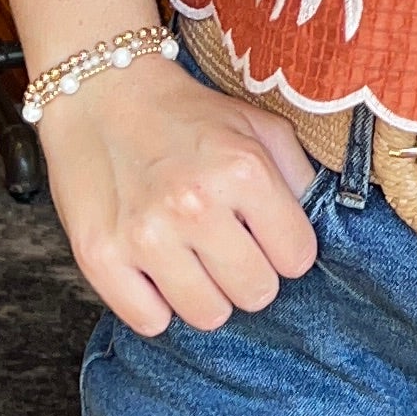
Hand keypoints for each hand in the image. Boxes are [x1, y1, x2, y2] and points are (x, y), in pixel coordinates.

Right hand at [41, 53, 320, 336]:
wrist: (99, 93)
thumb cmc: (184, 114)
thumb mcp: (256, 124)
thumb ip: (298, 174)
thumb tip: (317, 226)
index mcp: (242, 170)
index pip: (296, 258)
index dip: (284, 249)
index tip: (264, 235)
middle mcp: (195, 206)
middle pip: (255, 293)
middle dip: (248, 273)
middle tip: (225, 246)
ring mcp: (145, 235)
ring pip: (207, 316)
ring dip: (204, 293)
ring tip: (190, 258)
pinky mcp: (100, 257)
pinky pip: (150, 322)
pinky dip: (155, 304)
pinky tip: (154, 270)